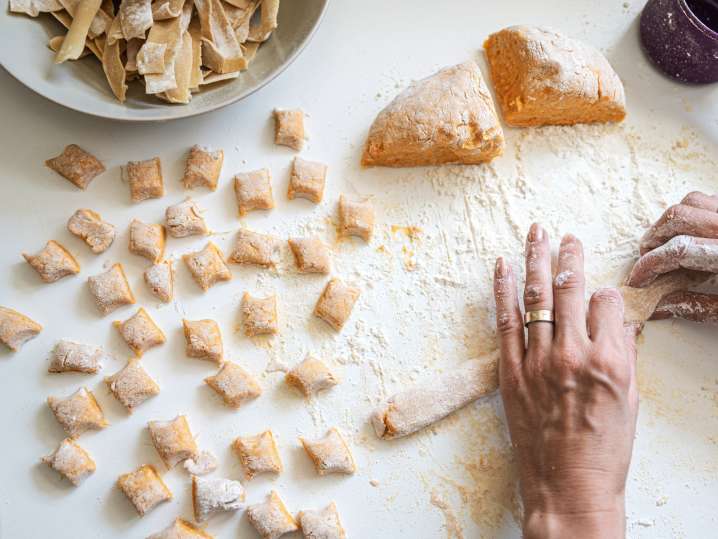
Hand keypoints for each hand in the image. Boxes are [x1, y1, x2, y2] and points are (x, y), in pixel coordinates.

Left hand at [493, 224, 637, 538]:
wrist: (568, 487)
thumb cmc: (604, 451)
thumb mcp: (630, 401)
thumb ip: (622, 355)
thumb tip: (616, 322)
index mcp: (610, 361)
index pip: (607, 303)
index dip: (605, 295)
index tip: (601, 295)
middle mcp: (573, 354)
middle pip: (572, 290)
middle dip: (571, 257)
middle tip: (568, 237)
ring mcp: (538, 361)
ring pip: (537, 298)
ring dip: (536, 260)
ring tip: (536, 233)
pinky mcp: (510, 372)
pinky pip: (505, 322)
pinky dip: (502, 291)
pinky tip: (502, 266)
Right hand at [627, 192, 717, 322]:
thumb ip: (698, 306)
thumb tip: (660, 305)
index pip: (678, 251)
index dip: (650, 265)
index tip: (638, 279)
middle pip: (677, 219)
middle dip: (653, 240)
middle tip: (647, 261)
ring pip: (690, 202)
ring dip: (670, 223)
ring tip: (665, 244)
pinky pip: (708, 199)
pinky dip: (692, 212)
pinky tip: (691, 233)